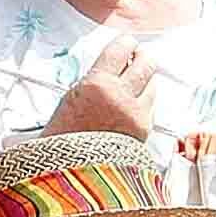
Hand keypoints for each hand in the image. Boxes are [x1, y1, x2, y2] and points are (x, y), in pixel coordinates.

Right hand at [49, 28, 167, 139]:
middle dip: (143, 57)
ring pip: (153, 84)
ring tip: (135, 84)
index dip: (127, 43)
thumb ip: (95, 79)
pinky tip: (134, 107)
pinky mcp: (144, 130)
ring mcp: (135, 114)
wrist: (71, 172)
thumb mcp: (71, 99)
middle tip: (138, 57)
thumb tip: (113, 67)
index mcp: (96, 84)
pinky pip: (151, 107)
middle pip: (146, 63)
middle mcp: (120, 96)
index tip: (127, 43)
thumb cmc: (62, 139)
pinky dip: (145, 103)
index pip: (121, 50)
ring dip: (146, 80)